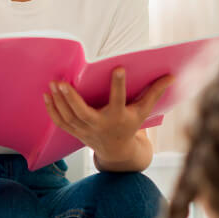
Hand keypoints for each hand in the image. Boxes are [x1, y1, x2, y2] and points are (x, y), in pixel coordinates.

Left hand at [43, 69, 173, 163]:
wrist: (116, 150)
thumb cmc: (130, 124)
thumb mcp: (143, 111)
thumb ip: (155, 93)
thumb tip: (171, 75)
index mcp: (118, 117)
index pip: (118, 99)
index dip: (118, 84)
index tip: (117, 67)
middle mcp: (100, 125)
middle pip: (83, 113)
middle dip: (71, 98)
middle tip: (61, 82)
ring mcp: (85, 130)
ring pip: (68, 117)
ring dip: (58, 101)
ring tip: (53, 83)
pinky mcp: (75, 132)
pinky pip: (60, 122)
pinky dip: (52, 110)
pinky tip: (47, 95)